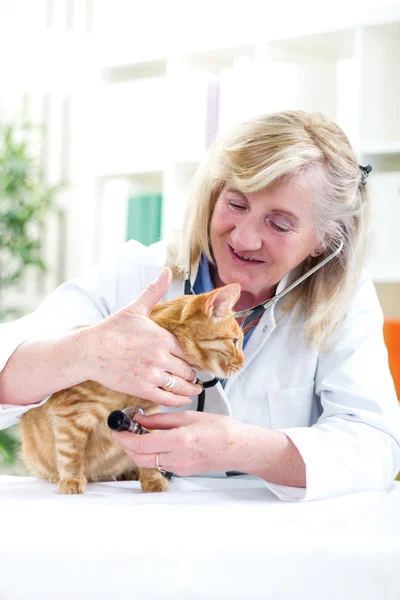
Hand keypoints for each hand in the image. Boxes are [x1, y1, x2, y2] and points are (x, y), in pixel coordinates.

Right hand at [83, 267, 201, 405]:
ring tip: (194, 388)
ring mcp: (151, 374)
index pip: (188, 351)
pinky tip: (183, 398)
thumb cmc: (112, 329)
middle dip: (192, 374)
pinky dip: (179, 400)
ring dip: (190, 389)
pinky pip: (168, 397)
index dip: (194, 357)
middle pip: (188, 370)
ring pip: (181, 385)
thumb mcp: (135, 308)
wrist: (89, 351)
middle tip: (195, 375)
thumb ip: (154, 291)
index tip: (196, 360)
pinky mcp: (142, 389)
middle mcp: (160, 357)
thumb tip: (166, 270)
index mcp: (162, 337)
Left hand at [111, 411, 245, 475]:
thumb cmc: (220, 429)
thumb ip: (161, 420)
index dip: (125, 436)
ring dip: (136, 451)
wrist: (239, 448)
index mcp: (179, 441)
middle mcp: (177, 458)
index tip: (118, 427)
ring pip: (147, 463)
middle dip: (126, 445)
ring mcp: (179, 468)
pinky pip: (159, 464)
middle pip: (139, 458)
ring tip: (134, 434)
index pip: (141, 444)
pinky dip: (149, 454)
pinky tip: (150, 442)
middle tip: (121, 431)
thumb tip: (140, 419)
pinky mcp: (182, 471)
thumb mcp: (189, 417)